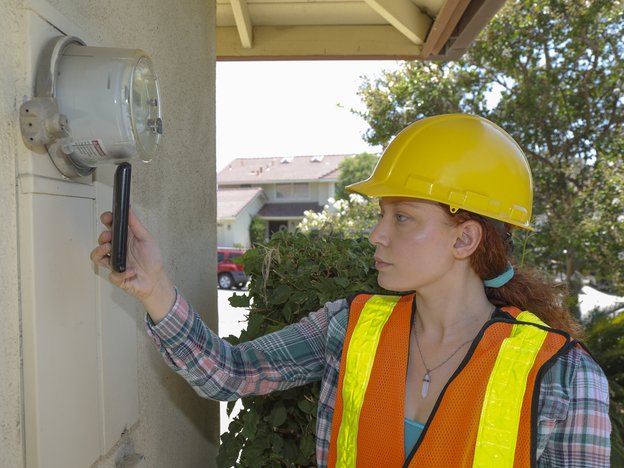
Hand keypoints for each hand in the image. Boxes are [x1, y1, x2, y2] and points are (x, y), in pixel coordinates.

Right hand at [90, 208, 175, 322]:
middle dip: (102, 236)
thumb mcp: (146, 238)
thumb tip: (128, 209)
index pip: (110, 227)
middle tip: (108, 236)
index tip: (107, 217)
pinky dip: (122, 272)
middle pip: (102, 240)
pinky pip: (112, 274)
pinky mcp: (116, 277)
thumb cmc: (152, 260)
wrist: (157, 280)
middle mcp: (117, 250)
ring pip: (97, 257)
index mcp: (124, 239)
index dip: (106, 221)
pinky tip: (132, 271)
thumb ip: (136, 225)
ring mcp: (115, 263)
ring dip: (99, 251)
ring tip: (108, 249)